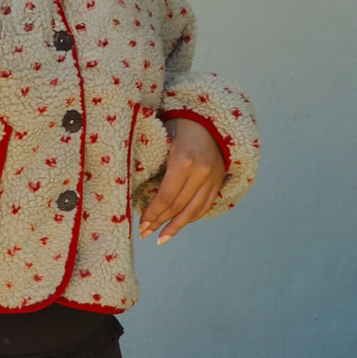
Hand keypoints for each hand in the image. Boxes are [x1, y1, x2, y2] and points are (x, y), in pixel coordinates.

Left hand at [139, 119, 226, 243]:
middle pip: (178, 207)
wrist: (208, 118)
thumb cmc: (178, 126)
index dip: (153, 214)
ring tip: (161, 238)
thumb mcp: (163, 142)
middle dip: (160, 222)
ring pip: (193, 211)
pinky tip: (180, 224)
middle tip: (145, 233)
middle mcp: (200, 172)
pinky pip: (205, 206)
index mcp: (183, 161)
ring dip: (175, 227)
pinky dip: (192, 217)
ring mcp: (212, 178)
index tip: (141, 224)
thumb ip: (154, 167)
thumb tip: (137, 193)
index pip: (166, 197)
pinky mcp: (218, 181)